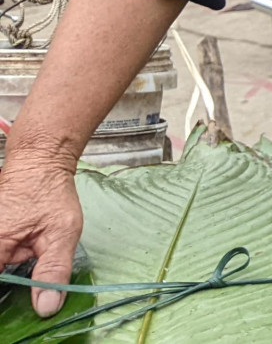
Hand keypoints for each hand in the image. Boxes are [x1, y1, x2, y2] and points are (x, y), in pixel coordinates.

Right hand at [0, 155, 83, 316]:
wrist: (38, 161)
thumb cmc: (49, 192)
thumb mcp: (61, 233)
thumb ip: (52, 272)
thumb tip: (46, 308)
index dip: (5, 301)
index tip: (12, 315)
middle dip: (8, 285)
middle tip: (29, 266)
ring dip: (9, 273)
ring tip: (28, 253)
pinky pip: (0, 257)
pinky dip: (8, 263)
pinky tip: (21, 253)